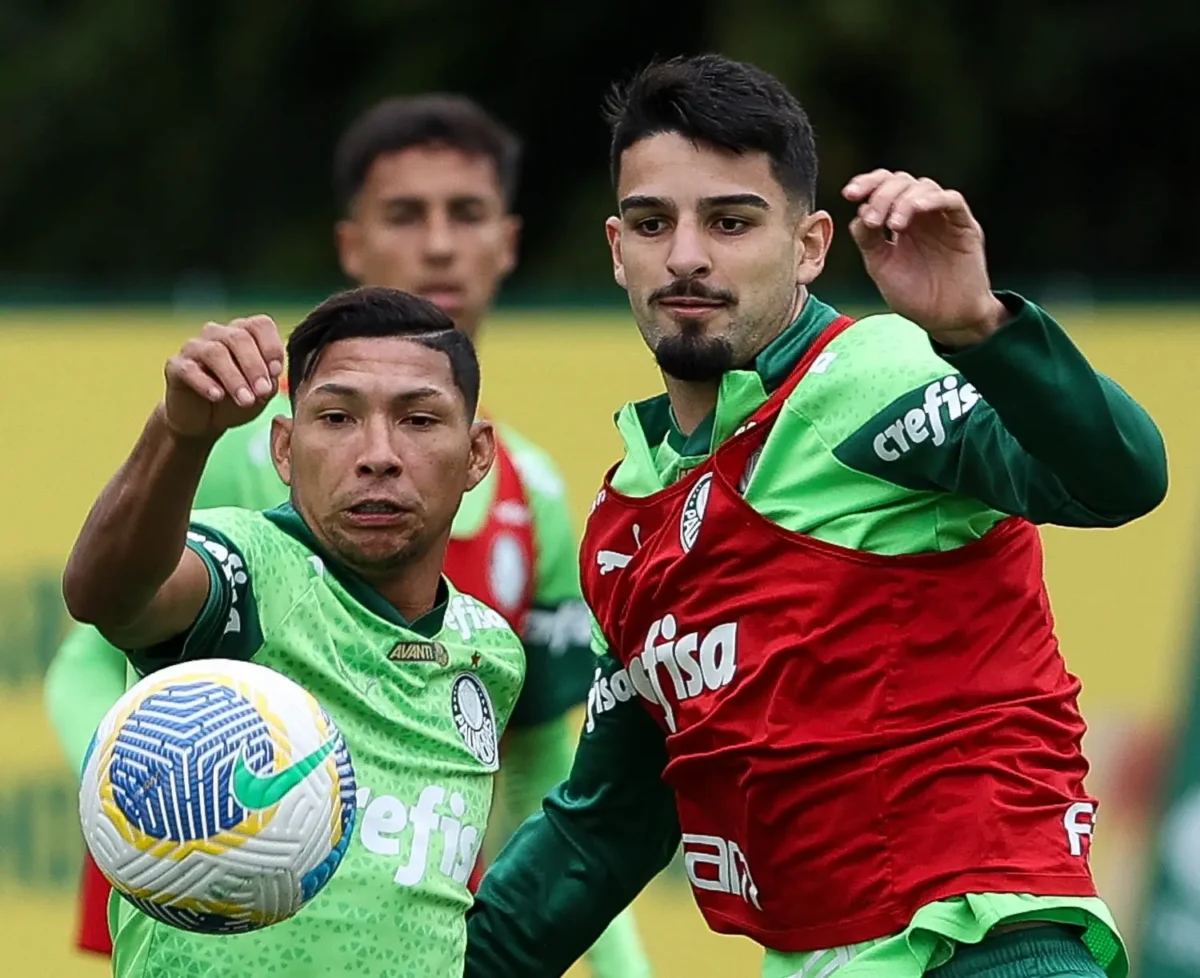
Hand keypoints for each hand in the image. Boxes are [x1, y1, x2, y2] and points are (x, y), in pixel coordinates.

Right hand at [162, 316, 284, 438]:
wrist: (204, 420)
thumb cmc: (238, 399)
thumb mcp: (261, 392)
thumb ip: (269, 380)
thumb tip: (271, 374)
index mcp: (244, 333)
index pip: (260, 325)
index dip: (271, 346)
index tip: (276, 371)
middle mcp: (218, 334)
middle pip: (238, 337)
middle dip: (254, 366)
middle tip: (263, 391)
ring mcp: (195, 348)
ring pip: (215, 352)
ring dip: (234, 377)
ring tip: (246, 400)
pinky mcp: (175, 366)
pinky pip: (189, 369)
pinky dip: (205, 383)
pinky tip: (217, 396)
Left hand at [842, 170, 1008, 346]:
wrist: (945, 318)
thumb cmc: (914, 295)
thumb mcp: (881, 267)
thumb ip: (868, 241)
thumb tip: (858, 213)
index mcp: (898, 220)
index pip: (882, 187)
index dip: (866, 184)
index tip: (849, 194)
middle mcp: (920, 214)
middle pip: (901, 181)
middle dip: (881, 194)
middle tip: (874, 220)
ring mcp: (942, 218)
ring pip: (924, 186)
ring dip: (903, 200)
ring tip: (892, 224)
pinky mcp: (964, 225)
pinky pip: (952, 200)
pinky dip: (932, 200)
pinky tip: (917, 210)